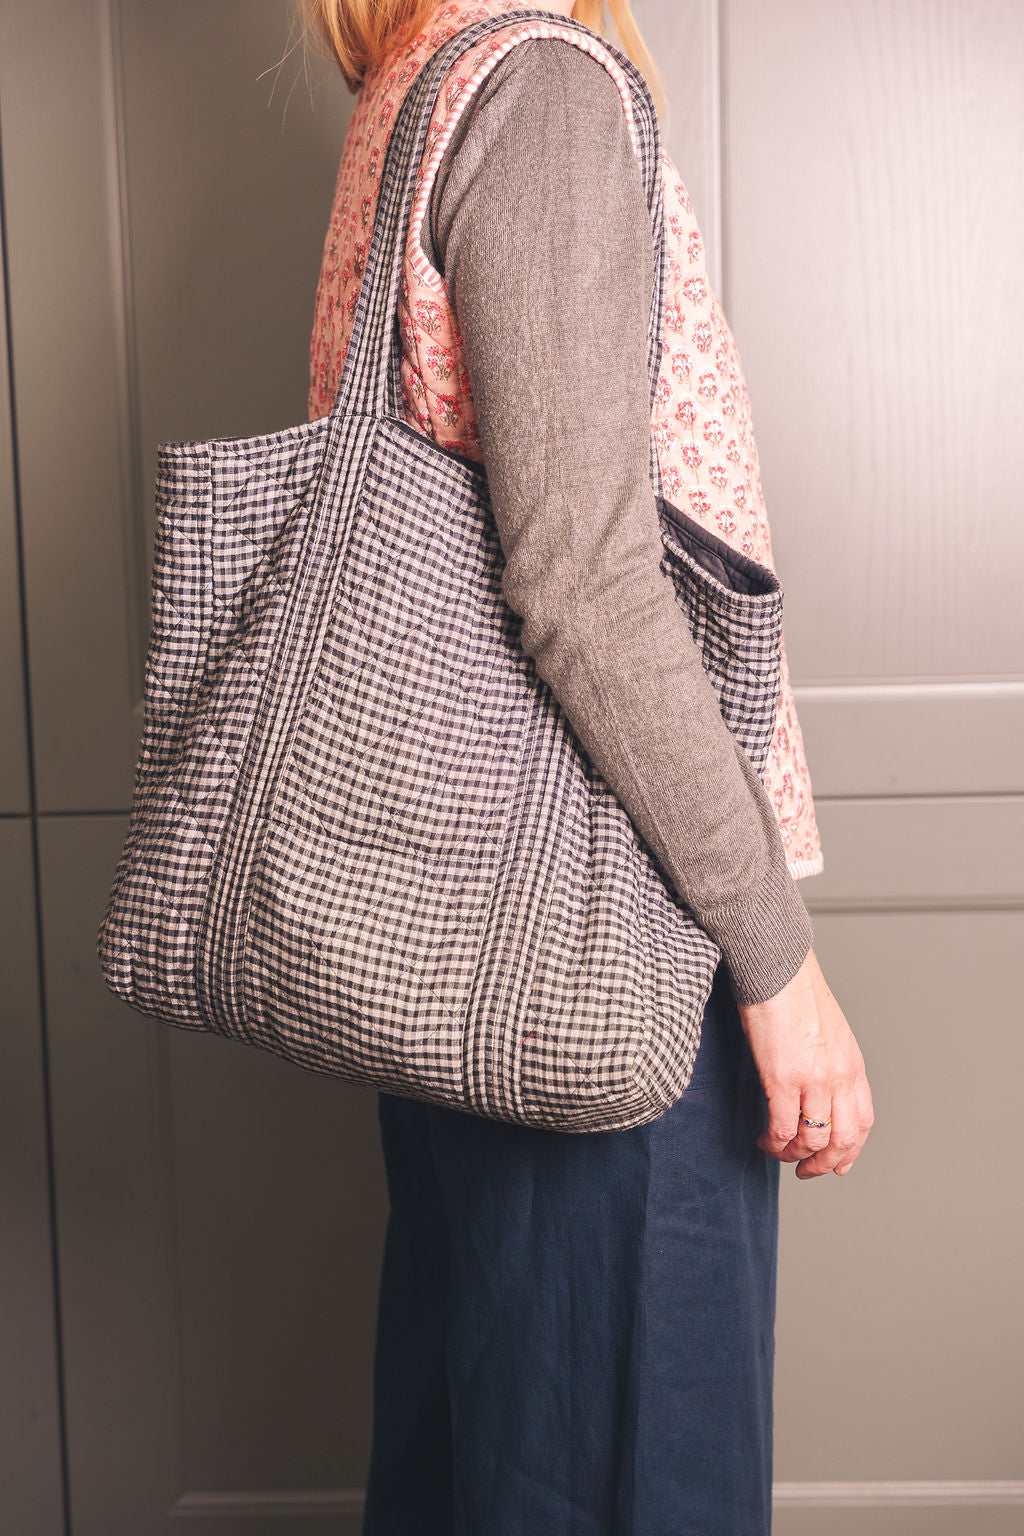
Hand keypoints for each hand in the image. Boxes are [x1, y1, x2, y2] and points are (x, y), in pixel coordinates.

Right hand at [735, 947, 873, 1177]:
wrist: (776, 966)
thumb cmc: (794, 991)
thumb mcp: (828, 1031)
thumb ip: (831, 1062)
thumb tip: (818, 1088)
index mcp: (852, 1064)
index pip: (862, 1121)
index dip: (850, 1151)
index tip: (837, 1164)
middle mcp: (840, 1075)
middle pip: (843, 1139)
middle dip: (824, 1164)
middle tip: (806, 1171)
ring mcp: (813, 1079)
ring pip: (813, 1139)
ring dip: (794, 1155)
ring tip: (776, 1151)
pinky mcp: (782, 1078)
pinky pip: (782, 1127)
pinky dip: (773, 1142)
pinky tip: (763, 1139)